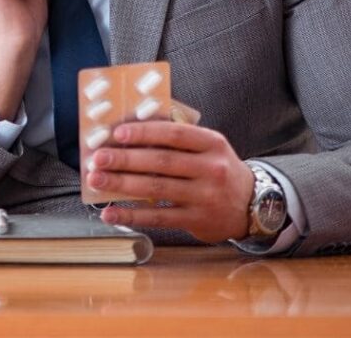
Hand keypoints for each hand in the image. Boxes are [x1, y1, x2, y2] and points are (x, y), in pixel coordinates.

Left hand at [86, 122, 254, 242]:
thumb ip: (179, 138)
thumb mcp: (210, 148)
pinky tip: (111, 213)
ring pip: (157, 189)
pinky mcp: (197, 221)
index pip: (175, 134)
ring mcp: (205, 197)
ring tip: (97, 181)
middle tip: (98, 158)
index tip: (118, 133)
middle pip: (161, 162)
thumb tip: (132, 129)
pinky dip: (132, 216)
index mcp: (212, 143)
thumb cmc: (219, 169)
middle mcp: (211, 169)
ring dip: (122, 185)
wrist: (253, 205)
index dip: (145, 132)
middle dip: (125, 159)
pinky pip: (159, 218)